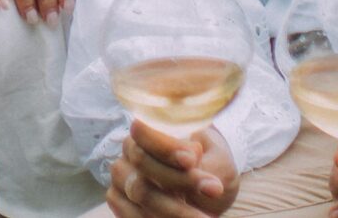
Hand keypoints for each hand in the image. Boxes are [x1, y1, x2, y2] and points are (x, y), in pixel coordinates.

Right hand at [106, 121, 237, 217]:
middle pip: (143, 162)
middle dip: (179, 179)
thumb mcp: (218, 160)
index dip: (165, 146)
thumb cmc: (211, 168)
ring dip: (175, 208)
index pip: (144, 131)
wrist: (206, 195)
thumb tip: (191, 155)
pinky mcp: (120, 202)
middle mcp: (129, 151)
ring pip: (140, 192)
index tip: (191, 160)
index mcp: (150, 129)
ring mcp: (122, 177)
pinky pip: (133, 214)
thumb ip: (205, 158)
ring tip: (204, 217)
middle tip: (213, 191)